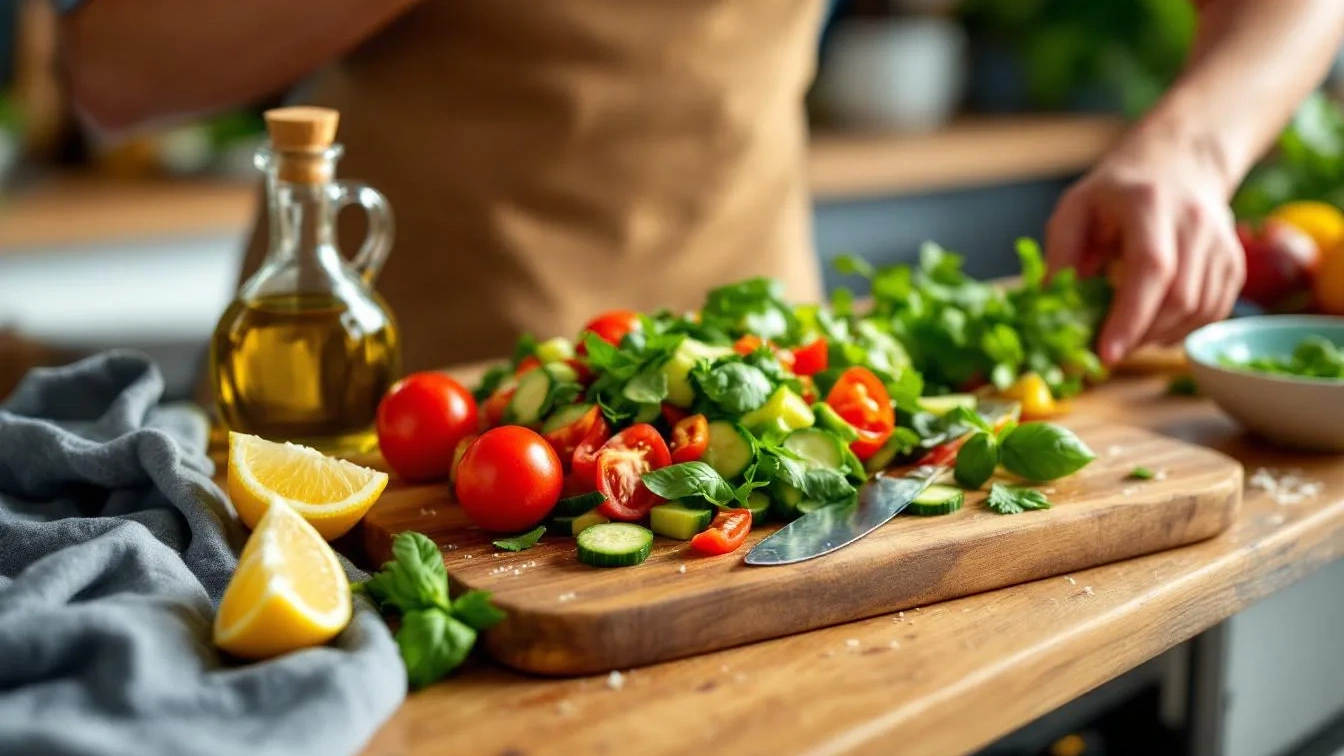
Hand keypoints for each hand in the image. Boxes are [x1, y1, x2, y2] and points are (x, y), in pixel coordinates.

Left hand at [1045, 141, 1244, 364]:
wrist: (1177, 165)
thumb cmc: (1117, 192)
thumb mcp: (1075, 209)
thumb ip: (1060, 253)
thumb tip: (1049, 303)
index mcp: (1151, 204)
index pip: (1152, 269)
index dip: (1131, 317)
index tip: (1106, 353)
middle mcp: (1195, 223)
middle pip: (1180, 297)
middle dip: (1141, 335)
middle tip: (1108, 351)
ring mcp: (1222, 243)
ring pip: (1199, 310)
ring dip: (1160, 336)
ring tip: (1128, 335)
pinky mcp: (1233, 263)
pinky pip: (1213, 312)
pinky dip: (1183, 330)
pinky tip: (1155, 326)